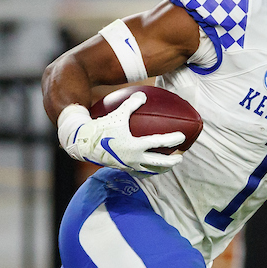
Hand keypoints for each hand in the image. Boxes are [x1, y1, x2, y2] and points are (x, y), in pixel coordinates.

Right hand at [57, 92, 184, 174]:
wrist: (84, 143)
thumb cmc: (102, 127)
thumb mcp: (117, 114)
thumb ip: (131, 104)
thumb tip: (143, 95)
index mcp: (135, 146)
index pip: (158, 143)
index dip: (172, 140)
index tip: (182, 137)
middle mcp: (134, 158)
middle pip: (158, 163)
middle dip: (171, 162)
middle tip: (181, 157)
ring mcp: (128, 165)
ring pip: (149, 171)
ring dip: (160, 169)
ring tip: (168, 166)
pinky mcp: (122, 168)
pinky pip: (138, 172)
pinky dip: (146, 171)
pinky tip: (149, 168)